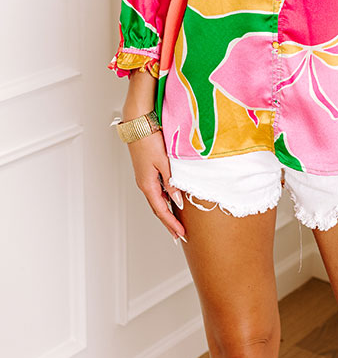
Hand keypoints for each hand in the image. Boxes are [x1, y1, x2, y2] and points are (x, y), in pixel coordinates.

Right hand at [125, 123, 187, 243]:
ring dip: (166, 211)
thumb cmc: (149, 139)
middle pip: (157, 208)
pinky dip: (164, 198)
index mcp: (147, 184)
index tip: (180, 234)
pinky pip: (156, 189)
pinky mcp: (146, 170)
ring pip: (156, 199)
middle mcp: (144, 183)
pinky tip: (171, 199)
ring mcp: (144, 177)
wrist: (138, 123)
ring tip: (176, 221)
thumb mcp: (164, 162)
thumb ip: (171, 182)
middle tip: (178, 234)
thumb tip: (177, 200)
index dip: (171, 223)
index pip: (161, 210)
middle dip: (168, 222)